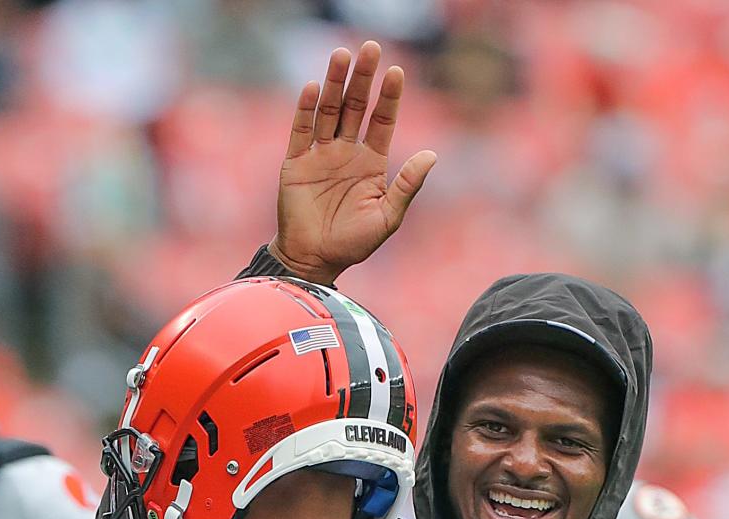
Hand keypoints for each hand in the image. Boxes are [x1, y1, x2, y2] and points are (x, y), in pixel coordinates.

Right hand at [268, 41, 436, 286]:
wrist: (315, 260)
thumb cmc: (353, 243)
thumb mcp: (387, 217)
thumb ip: (407, 186)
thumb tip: (432, 155)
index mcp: (371, 163)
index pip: (382, 121)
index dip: (389, 97)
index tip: (397, 72)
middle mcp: (346, 152)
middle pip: (356, 107)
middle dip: (363, 78)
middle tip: (370, 49)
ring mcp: (320, 154)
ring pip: (329, 110)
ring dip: (335, 83)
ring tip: (342, 55)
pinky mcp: (296, 162)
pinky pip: (302, 130)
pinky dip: (307, 109)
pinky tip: (315, 88)